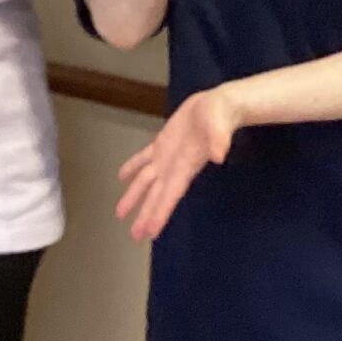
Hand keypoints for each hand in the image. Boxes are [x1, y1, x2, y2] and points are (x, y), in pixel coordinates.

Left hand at [115, 88, 239, 240]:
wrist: (221, 104)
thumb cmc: (221, 116)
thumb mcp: (220, 125)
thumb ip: (219, 140)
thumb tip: (219, 156)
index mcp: (185, 166)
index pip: (169, 195)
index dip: (159, 213)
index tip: (150, 232)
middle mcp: (174, 166)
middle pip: (156, 196)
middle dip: (146, 216)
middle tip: (134, 236)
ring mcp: (167, 156)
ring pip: (146, 181)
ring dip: (134, 197)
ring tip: (120, 213)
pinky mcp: (163, 143)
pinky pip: (144, 158)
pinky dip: (132, 167)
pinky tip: (122, 176)